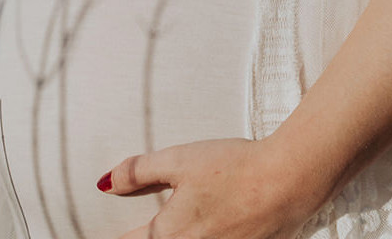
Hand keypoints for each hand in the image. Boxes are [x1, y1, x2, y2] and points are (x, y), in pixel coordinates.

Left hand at [99, 138, 316, 238]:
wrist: (288, 181)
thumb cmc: (235, 168)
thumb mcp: (177, 160)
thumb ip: (137, 172)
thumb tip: (105, 183)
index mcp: (169, 233)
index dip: (117, 237)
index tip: (102, 233)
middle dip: (148, 235)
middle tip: (150, 223)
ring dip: (176, 235)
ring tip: (183, 219)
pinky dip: (204, 237)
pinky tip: (213, 222)